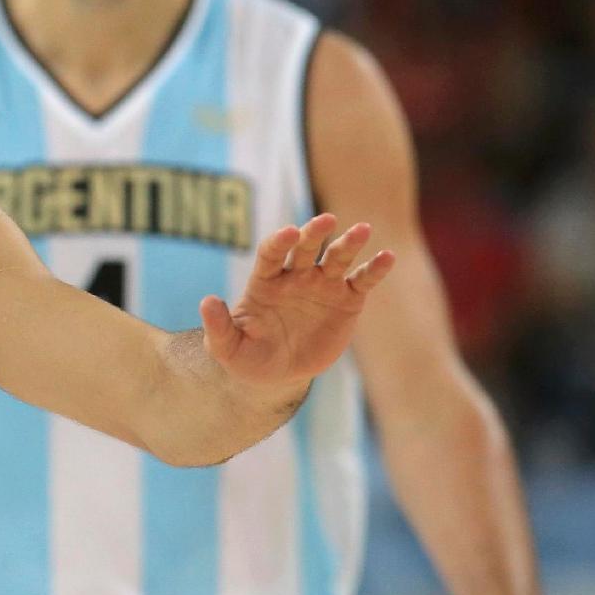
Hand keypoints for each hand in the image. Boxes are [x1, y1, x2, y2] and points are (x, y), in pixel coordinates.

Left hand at [200, 213, 393, 389]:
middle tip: (326, 220)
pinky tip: (387, 257)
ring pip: (337, 258)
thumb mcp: (227, 347)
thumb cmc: (248, 356)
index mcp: (265, 281)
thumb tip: (206, 302)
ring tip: (363, 230)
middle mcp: (295, 276)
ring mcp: (323, 285)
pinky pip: (362, 280)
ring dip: (350, 243)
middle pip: (305, 247)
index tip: (288, 233)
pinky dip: (375, 269)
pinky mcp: (347, 300)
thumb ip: (218, 326)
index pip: (271, 253)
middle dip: (314, 232)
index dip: (279, 242)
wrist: (277, 374)